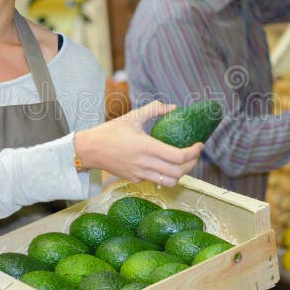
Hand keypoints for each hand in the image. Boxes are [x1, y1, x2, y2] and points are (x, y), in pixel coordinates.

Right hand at [75, 101, 202, 185]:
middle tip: (195, 154)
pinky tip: (164, 164)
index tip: (199, 145)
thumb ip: (154, 109)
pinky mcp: (135, 179)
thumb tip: (173, 107)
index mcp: (147, 147)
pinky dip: (165, 175)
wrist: (90, 150)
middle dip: (192, 164)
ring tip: (183, 162)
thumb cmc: (110, 131)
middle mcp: (145, 164)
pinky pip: (156, 181)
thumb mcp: (133, 116)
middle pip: (179, 172)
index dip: (194, 152)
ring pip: (170, 182)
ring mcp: (140, 174)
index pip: (179, 156)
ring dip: (181, 173)